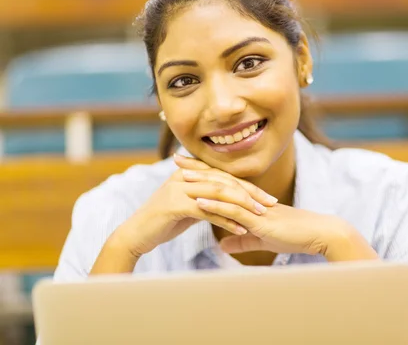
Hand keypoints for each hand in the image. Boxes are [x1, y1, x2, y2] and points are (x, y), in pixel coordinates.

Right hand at [111, 155, 276, 258]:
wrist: (135, 235)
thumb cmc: (163, 222)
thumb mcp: (188, 207)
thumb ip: (206, 200)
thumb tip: (229, 203)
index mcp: (189, 173)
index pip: (225, 176)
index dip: (248, 186)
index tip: (268, 197)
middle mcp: (184, 176)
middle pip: (225, 181)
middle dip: (251, 193)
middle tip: (271, 204)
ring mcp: (178, 188)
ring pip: (219, 193)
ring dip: (242, 205)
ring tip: (260, 216)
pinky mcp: (175, 204)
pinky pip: (207, 210)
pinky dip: (226, 220)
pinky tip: (240, 228)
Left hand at [173, 154, 378, 261]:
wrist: (317, 235)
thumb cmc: (293, 236)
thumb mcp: (262, 239)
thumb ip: (241, 240)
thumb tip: (222, 244)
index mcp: (250, 200)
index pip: (223, 182)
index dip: (204, 172)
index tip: (185, 165)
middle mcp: (250, 198)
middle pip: (220, 179)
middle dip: (197, 168)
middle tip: (176, 158)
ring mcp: (254, 207)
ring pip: (224, 191)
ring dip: (201, 183)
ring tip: (180, 176)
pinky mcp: (259, 219)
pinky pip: (233, 211)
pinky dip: (214, 206)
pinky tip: (197, 202)